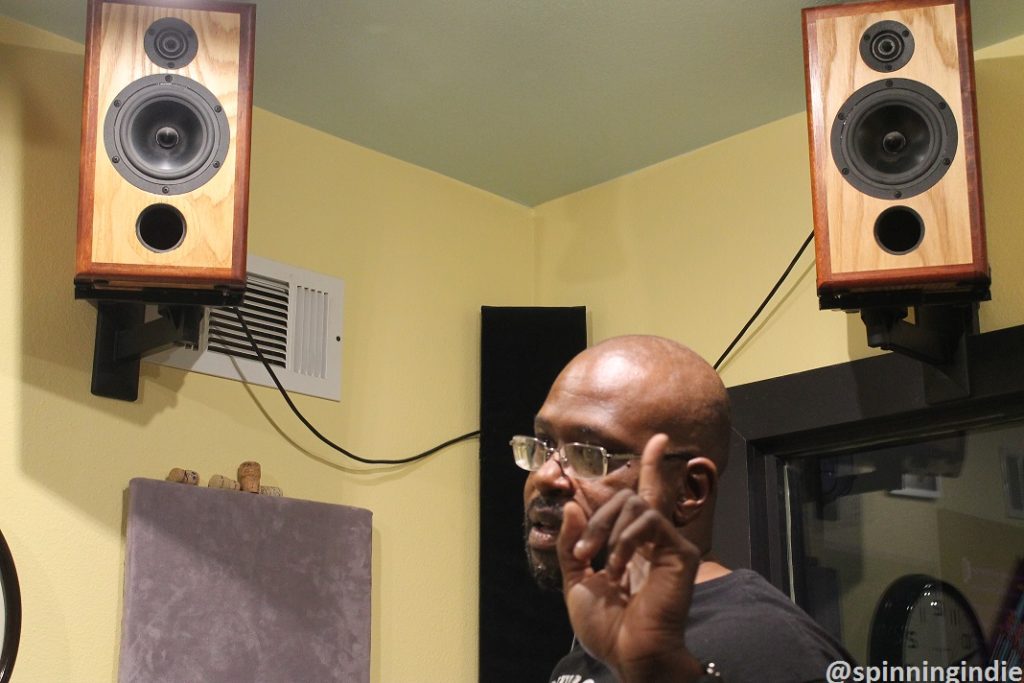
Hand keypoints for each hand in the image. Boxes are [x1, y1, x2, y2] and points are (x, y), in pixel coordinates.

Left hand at [557, 434, 703, 682]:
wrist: (628, 654)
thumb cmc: (608, 628)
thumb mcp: (577, 581)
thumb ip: (572, 543)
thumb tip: (571, 506)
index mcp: (634, 547)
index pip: (643, 498)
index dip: (650, 467)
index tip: (658, 440)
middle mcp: (654, 542)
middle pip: (629, 497)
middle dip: (598, 519)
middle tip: (585, 553)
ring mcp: (669, 545)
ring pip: (636, 503)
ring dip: (606, 529)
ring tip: (598, 562)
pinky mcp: (681, 552)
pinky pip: (650, 520)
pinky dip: (626, 539)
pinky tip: (619, 568)